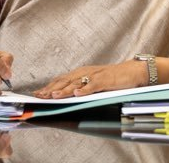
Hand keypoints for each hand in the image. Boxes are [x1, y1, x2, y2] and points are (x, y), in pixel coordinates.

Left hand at [33, 60, 147, 98]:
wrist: (131, 71)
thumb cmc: (112, 78)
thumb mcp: (93, 82)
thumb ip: (81, 87)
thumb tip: (67, 96)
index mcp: (81, 73)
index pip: (61, 79)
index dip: (49, 86)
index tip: (37, 94)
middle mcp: (85, 72)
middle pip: (65, 81)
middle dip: (51, 89)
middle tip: (39, 96)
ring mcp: (95, 76)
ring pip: (76, 83)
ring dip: (64, 90)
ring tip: (54, 96)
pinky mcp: (105, 80)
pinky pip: (94, 85)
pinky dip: (85, 89)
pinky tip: (78, 94)